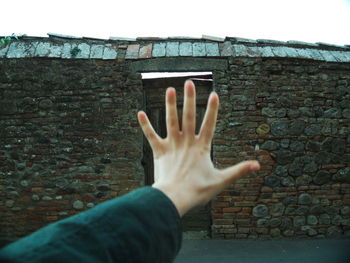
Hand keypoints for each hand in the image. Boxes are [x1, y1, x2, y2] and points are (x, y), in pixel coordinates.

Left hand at [137, 80, 259, 216]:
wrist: (174, 198)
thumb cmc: (198, 191)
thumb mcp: (221, 181)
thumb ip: (239, 171)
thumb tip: (258, 165)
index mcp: (202, 148)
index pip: (209, 125)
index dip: (212, 109)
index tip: (214, 94)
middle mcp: (186, 143)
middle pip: (189, 117)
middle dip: (190, 99)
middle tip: (189, 82)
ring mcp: (172, 146)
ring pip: (171, 121)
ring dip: (170, 105)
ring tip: (170, 89)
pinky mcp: (159, 152)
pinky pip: (151, 136)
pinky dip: (145, 125)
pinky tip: (140, 113)